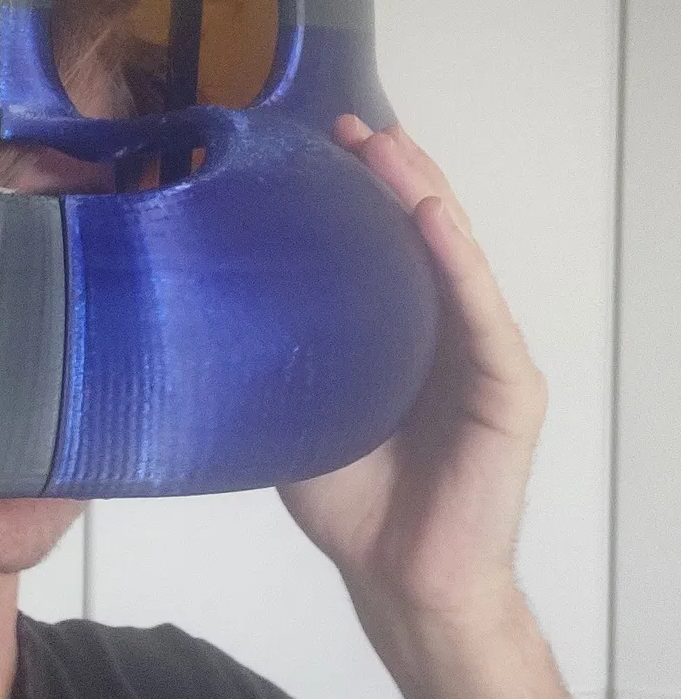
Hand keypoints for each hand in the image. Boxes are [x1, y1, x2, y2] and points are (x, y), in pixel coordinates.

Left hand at [277, 117, 548, 661]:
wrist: (396, 575)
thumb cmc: (350, 497)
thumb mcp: (295, 409)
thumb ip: (271, 356)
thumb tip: (190, 307)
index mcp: (396, 328)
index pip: (379, 242)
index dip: (353, 188)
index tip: (310, 138)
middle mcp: (442, 327)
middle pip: (420, 232)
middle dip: (387, 172)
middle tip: (342, 123)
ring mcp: (481, 352)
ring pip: (455, 256)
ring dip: (421, 194)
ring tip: (384, 146)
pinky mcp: (509, 389)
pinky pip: (482, 316)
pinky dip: (459, 265)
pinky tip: (433, 220)